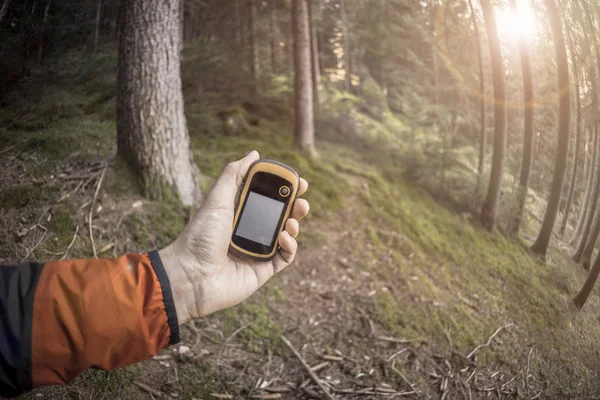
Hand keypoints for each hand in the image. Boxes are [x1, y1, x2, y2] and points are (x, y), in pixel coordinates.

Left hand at [159, 151, 309, 323]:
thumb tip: (255, 154)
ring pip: (287, 236)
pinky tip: (284, 237)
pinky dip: (290, 246)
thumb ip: (235, 174)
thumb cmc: (200, 236)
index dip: (284, 190)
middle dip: (295, 207)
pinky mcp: (263, 271)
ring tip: (293, 220)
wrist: (190, 276)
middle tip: (302, 200)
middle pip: (281, 216)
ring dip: (294, 225)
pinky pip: (285, 257)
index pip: (268, 198)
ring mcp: (257, 252)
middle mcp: (250, 232)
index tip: (297, 181)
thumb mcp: (217, 199)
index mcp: (239, 214)